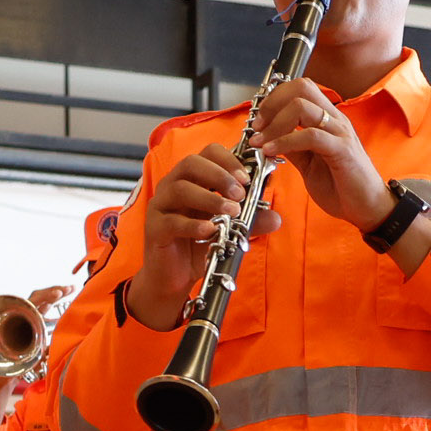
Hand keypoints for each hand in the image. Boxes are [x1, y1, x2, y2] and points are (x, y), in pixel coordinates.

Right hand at [122, 147, 277, 330]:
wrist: (175, 277)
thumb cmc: (200, 245)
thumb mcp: (230, 231)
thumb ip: (250, 222)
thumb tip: (276, 218)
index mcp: (192, 179)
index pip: (208, 153)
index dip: (229, 161)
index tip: (247, 179)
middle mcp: (173, 185)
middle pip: (191, 163)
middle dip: (219, 175)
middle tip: (240, 194)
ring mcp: (161, 206)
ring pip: (180, 189)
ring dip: (210, 198)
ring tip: (231, 212)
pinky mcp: (154, 228)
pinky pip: (172, 221)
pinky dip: (193, 225)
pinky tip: (210, 231)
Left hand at [254, 78, 398, 238]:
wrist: (369, 209)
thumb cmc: (343, 188)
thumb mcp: (309, 164)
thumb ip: (293, 148)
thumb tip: (270, 137)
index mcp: (328, 119)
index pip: (300, 89)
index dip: (274, 99)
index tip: (258, 121)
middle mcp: (335, 120)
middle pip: (301, 88)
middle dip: (272, 104)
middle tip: (257, 127)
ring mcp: (340, 133)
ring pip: (302, 107)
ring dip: (274, 123)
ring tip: (260, 142)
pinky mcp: (342, 150)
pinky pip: (310, 136)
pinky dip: (284, 142)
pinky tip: (271, 152)